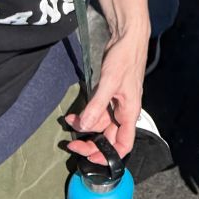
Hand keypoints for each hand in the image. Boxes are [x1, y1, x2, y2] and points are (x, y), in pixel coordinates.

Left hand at [64, 31, 145, 164]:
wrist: (126, 38)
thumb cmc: (124, 60)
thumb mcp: (110, 82)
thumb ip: (97, 106)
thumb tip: (84, 127)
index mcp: (129, 113)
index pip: (123, 144)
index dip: (109, 156)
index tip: (90, 159)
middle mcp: (123, 112)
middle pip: (107, 137)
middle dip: (90, 142)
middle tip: (71, 143)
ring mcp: (115, 103)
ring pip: (99, 124)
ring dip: (84, 125)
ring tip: (69, 120)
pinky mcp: (108, 95)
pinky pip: (96, 112)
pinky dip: (85, 115)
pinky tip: (75, 113)